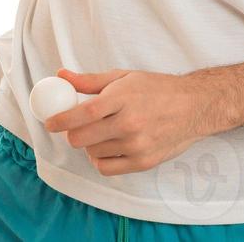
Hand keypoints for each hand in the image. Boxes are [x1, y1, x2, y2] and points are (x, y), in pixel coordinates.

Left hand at [43, 68, 216, 175]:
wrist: (194, 107)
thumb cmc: (157, 89)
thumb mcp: (124, 77)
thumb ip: (90, 81)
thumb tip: (61, 76)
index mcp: (123, 98)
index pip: (84, 113)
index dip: (62, 119)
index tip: (50, 122)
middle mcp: (130, 123)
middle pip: (83, 137)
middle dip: (72, 133)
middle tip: (75, 127)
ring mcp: (137, 145)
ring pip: (93, 153)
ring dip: (90, 145)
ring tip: (101, 132)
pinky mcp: (144, 162)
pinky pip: (107, 168)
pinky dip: (101, 159)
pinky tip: (108, 147)